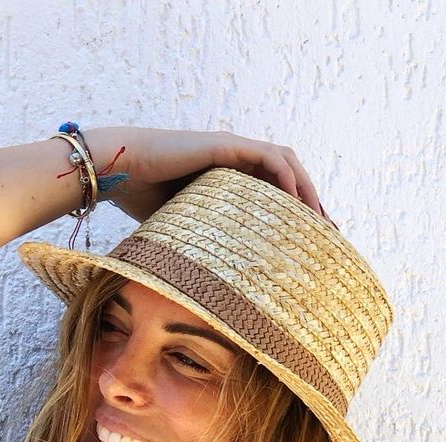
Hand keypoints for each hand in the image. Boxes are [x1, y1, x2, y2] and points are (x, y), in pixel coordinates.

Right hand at [82, 125, 332, 224]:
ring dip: (307, 190)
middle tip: (328, 236)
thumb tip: (212, 292)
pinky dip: (287, 178)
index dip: (296, 216)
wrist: (117, 171)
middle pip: (288, 177)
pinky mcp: (226, 145)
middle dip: (311, 204)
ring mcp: (232, 150)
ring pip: (286, 163)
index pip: (274, 193)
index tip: (312, 244)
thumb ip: (203, 247)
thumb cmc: (139, 201)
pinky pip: (269, 157)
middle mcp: (235, 162)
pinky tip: (296, 204)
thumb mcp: (182, 231)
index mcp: (228, 180)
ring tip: (318, 221)